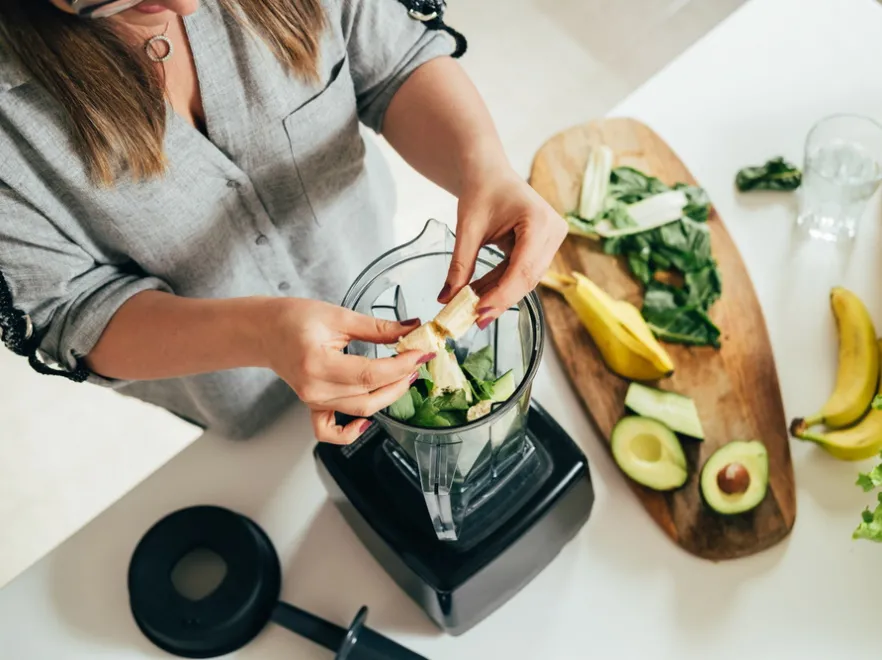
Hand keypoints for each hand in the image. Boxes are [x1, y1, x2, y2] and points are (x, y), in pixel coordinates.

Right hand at [265, 299, 435, 444]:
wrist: (265, 331)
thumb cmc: (293, 319)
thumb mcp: (338, 315)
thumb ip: (378, 327)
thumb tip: (411, 329)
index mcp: (318, 363)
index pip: (371, 373)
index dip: (401, 365)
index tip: (421, 353)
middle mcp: (314, 388)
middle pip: (369, 395)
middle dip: (401, 380)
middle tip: (417, 361)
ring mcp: (313, 401)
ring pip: (360, 410)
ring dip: (388, 396)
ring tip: (404, 375)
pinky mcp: (313, 406)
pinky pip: (330, 431)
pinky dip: (350, 433)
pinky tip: (367, 423)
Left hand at [439, 166, 566, 325]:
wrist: (489, 172)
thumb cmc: (481, 190)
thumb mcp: (467, 228)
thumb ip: (459, 265)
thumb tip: (447, 299)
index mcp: (538, 221)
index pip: (523, 268)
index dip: (502, 294)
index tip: (479, 312)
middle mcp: (553, 231)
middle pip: (528, 278)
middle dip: (500, 300)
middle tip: (474, 320)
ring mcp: (552, 239)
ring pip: (526, 279)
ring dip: (499, 294)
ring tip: (473, 309)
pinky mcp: (544, 246)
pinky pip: (523, 272)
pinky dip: (502, 284)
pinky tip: (481, 295)